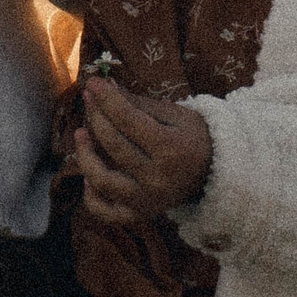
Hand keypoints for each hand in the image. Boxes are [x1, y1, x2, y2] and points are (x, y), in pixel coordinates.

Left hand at [73, 77, 212, 224]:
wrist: (216, 174)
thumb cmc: (195, 139)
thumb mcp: (177, 115)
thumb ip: (141, 103)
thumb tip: (107, 85)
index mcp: (172, 148)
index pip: (128, 119)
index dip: (106, 98)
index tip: (93, 82)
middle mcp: (159, 177)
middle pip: (114, 144)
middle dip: (95, 116)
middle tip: (88, 98)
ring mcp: (148, 199)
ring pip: (103, 180)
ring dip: (85, 155)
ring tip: (80, 133)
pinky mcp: (141, 214)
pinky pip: (107, 213)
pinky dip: (92, 198)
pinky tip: (88, 179)